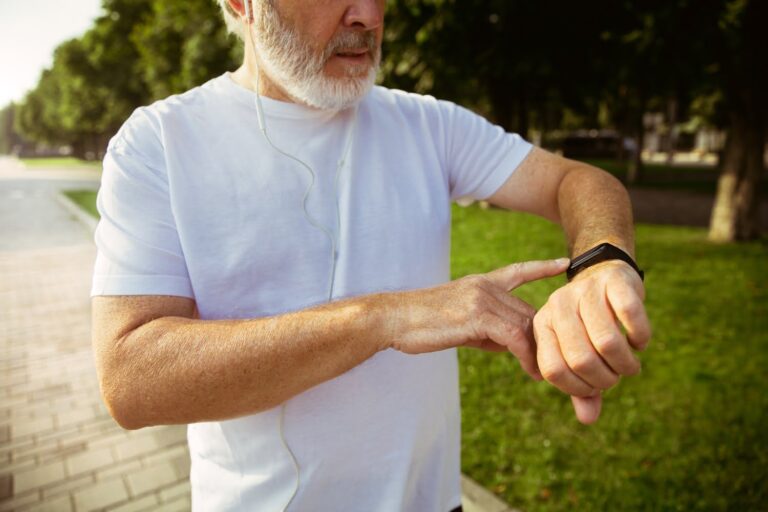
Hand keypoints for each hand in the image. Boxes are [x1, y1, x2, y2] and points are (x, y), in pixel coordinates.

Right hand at [389, 258, 569, 379]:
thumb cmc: (421, 324)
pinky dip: (526, 355)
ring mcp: (481, 298)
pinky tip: (529, 370)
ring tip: (541, 374)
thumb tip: (510, 344)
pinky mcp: (476, 315)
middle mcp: (484, 286)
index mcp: (480, 283)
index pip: (517, 271)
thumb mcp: (459, 322)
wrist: (393, 319)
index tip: (564, 263)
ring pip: (525, 324)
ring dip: (536, 352)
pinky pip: (514, 336)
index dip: (541, 268)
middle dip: (542, 339)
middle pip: (528, 311)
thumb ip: (486, 328)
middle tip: (551, 365)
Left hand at [533, 260, 650, 423]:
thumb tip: (588, 419)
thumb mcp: (580, 353)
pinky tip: (640, 342)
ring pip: (607, 341)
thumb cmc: (589, 324)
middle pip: (580, 359)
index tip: (595, 389)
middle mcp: (558, 306)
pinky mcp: (614, 281)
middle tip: (617, 377)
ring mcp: (585, 291)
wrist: (604, 275)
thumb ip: (581, 386)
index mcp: (542, 325)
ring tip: (630, 366)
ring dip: (625, 363)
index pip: (553, 370)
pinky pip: (630, 316)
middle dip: (605, 379)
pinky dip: (641, 337)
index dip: (577, 388)